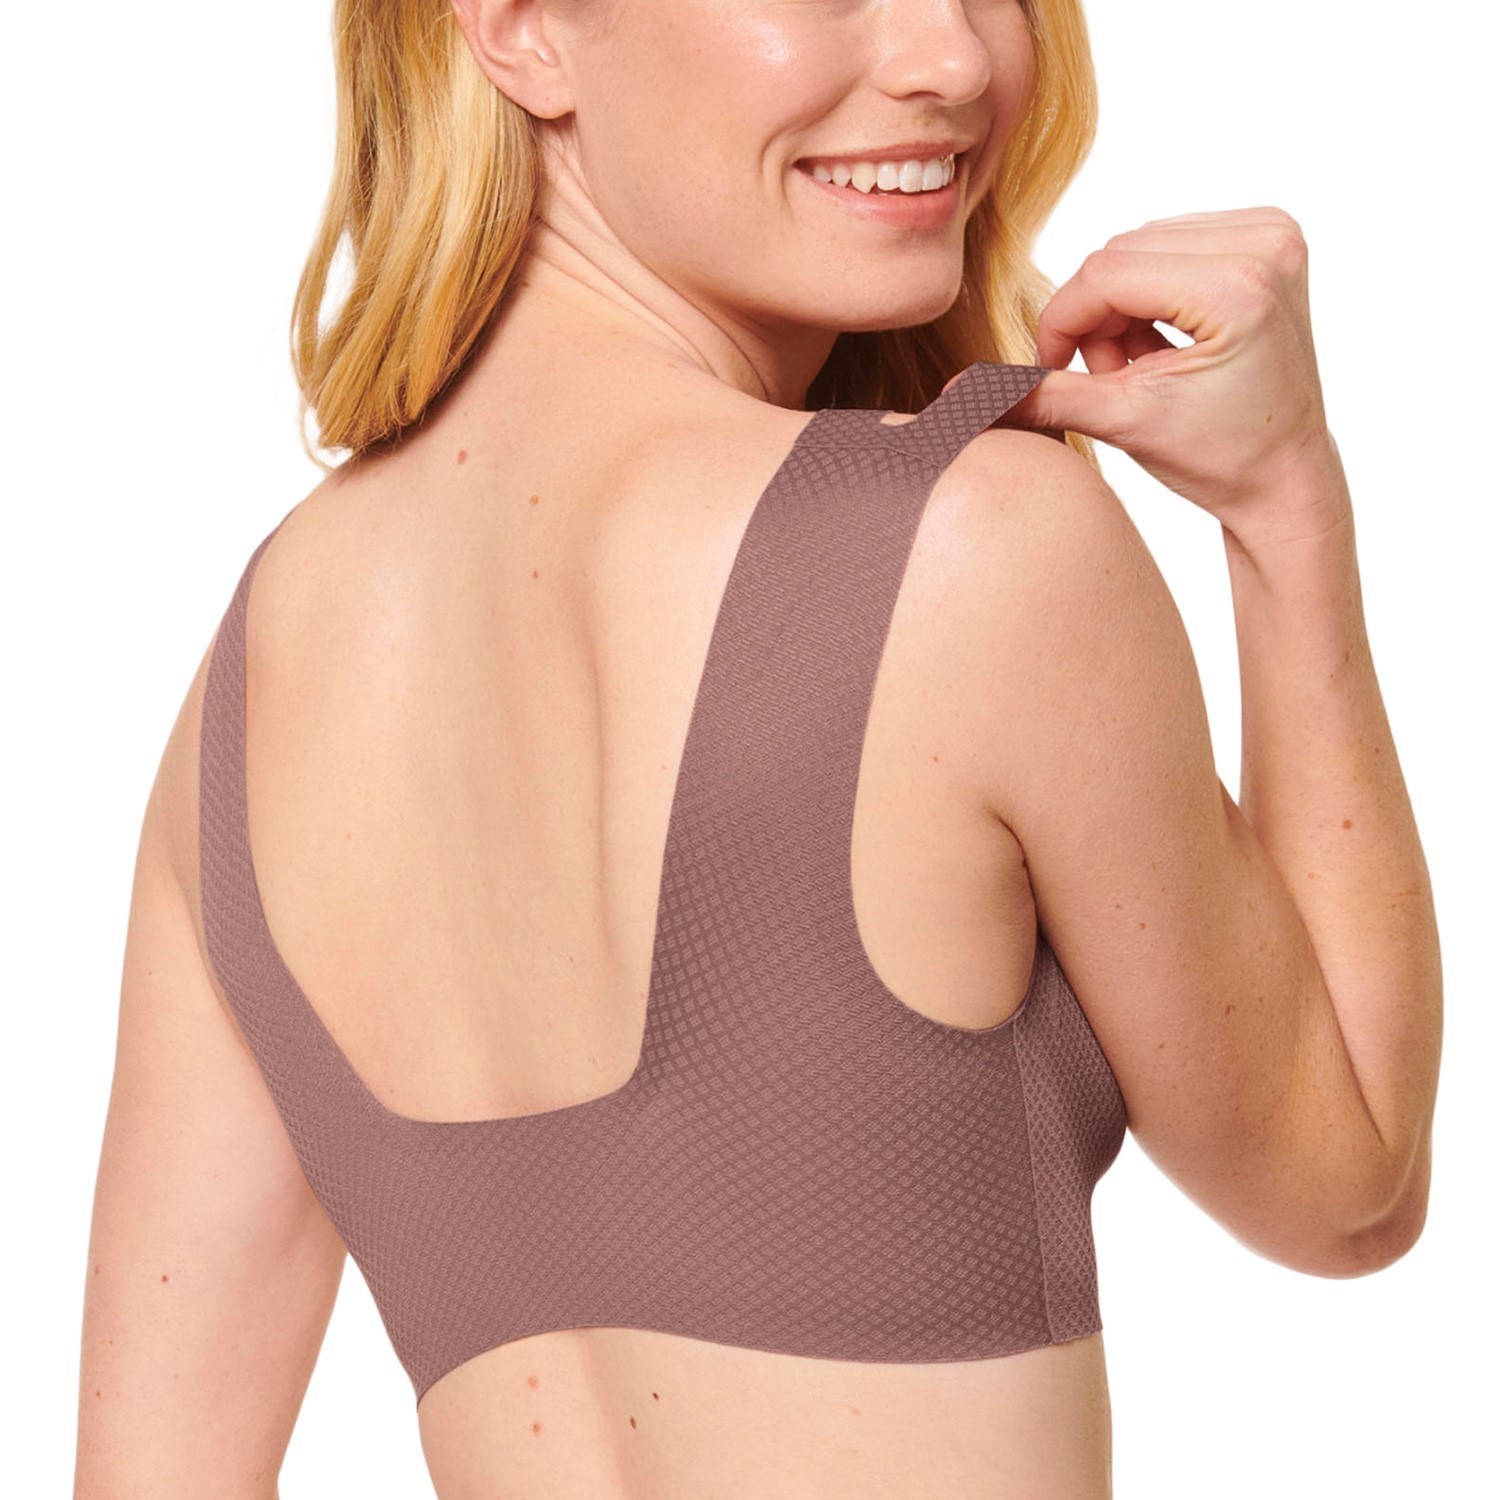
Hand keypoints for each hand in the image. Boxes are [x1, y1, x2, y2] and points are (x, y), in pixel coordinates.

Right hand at [1008, 206, 1350, 544]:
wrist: (1284, 476)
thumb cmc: (1218, 459)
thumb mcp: (1122, 423)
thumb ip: (1042, 396)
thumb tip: (960, 394)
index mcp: (1239, 286)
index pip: (1107, 271)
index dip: (1061, 321)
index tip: (1048, 370)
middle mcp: (1267, 243)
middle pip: (1122, 252)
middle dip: (1097, 318)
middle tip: (1111, 379)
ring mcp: (1275, 234)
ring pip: (1140, 246)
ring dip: (1120, 306)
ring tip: (1140, 365)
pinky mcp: (1271, 237)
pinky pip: (1171, 244)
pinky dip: (1150, 292)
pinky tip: (1164, 341)